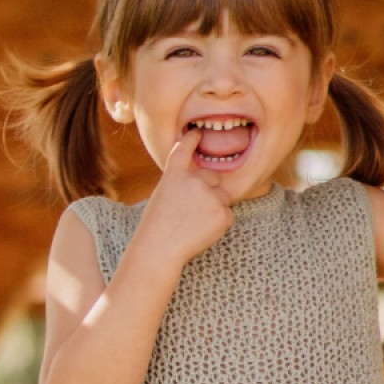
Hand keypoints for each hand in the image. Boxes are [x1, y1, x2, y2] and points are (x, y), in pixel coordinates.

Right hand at [137, 130, 236, 265]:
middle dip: (207, 191)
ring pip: (222, 197)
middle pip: (212, 178)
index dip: (192, 140)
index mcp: (174, 174)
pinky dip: (218, 224)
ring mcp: (210, 196)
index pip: (184, 149)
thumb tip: (207, 183)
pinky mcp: (222, 213)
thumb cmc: (156, 227)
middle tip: (189, 213)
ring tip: (193, 225)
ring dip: (213, 208)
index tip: (197, 134)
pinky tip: (200, 232)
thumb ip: (182, 184)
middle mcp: (194, 180)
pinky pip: (227, 215)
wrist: (159, 249)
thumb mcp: (163, 196)